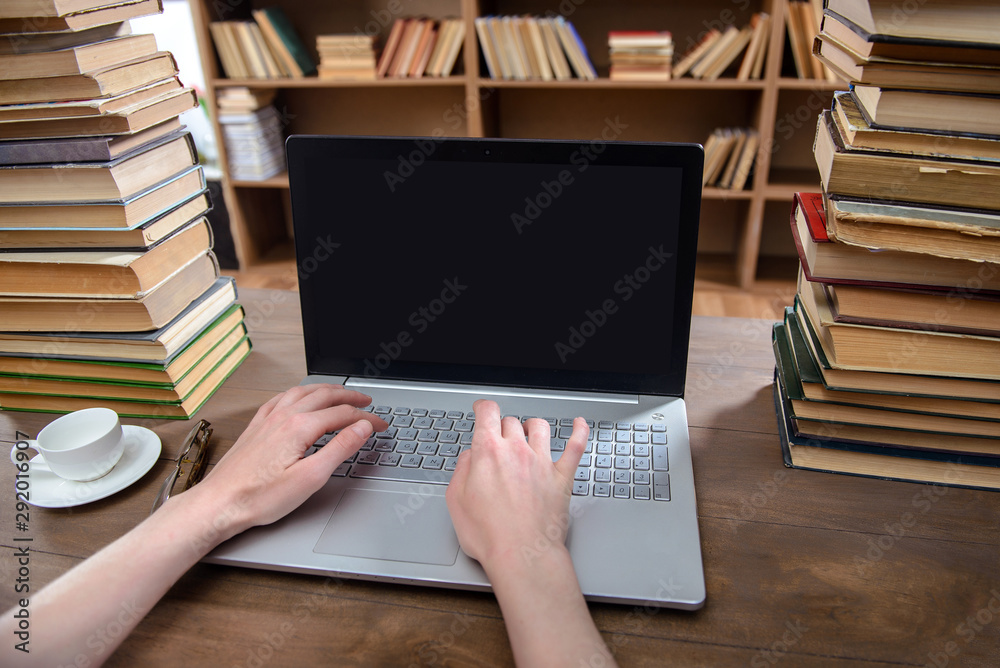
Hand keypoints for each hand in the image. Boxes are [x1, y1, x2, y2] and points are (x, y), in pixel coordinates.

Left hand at [184, 384, 387, 535]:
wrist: (219, 504)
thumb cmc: (259, 497)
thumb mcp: (310, 478)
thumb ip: (340, 449)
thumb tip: (362, 429)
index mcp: (299, 427)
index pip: (343, 414)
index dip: (367, 419)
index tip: (380, 426)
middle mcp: (282, 416)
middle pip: (325, 396)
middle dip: (350, 397)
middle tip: (367, 402)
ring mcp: (267, 419)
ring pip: (302, 391)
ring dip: (326, 389)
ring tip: (340, 392)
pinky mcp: (256, 426)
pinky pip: (281, 398)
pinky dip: (299, 392)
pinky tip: (298, 397)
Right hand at [445, 399, 587, 571]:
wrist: (522, 555)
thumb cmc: (490, 535)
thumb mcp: (456, 501)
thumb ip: (461, 471)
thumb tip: (469, 457)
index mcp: (488, 453)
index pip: (487, 413)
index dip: (483, 407)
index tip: (482, 409)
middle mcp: (516, 451)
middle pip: (511, 422)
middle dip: (503, 427)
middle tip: (499, 439)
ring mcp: (542, 462)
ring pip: (540, 427)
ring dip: (532, 426)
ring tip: (528, 432)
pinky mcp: (562, 477)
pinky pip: (576, 446)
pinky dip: (579, 431)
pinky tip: (579, 424)